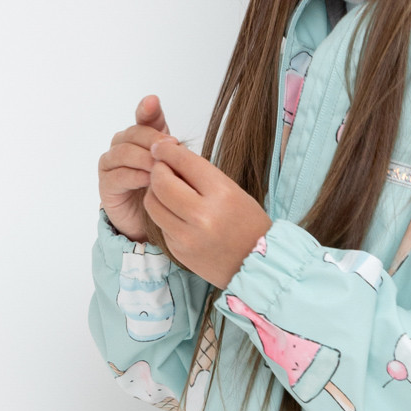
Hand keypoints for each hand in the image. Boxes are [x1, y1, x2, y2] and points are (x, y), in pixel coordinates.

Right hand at [98, 95, 171, 241]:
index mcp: (140, 136)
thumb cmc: (164, 188)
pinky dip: (133, 176)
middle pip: (133, 133)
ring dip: (143, 158)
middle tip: (171, 146)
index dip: (147, 109)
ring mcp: (111, 164)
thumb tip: (175, 136)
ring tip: (160, 166)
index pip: (143, 117)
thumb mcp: (174, 165)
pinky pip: (118, 176)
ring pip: (123, 153)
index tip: (153, 102)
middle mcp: (122, 145)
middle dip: (153, 139)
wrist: (155, 219)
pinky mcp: (106, 185)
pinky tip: (148, 179)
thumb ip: (172, 145)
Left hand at [144, 140, 270, 287]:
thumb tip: (170, 158)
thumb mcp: (233, 192)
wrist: (257, 264)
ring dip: (154, 192)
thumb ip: (201, 176)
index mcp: (222, 193)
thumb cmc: (248, 224)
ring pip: (153, 203)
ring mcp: (187, 235)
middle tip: (161, 168)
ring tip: (166, 190)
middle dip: (157, 170)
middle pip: (160, 182)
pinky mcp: (178, 250)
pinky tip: (176, 213)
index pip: (184, 162)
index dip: (167, 150)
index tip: (161, 147)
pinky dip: (164, 214)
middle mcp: (202, 215)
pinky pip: (160, 223)